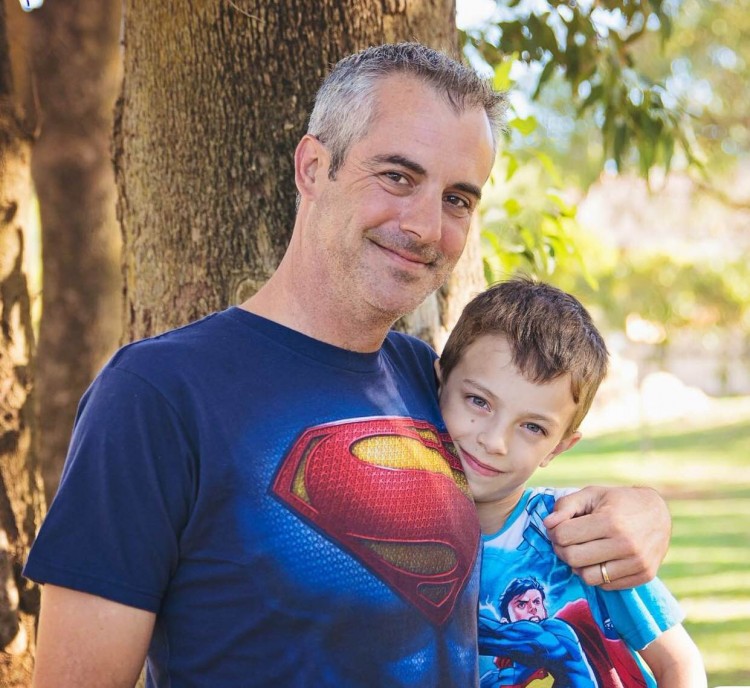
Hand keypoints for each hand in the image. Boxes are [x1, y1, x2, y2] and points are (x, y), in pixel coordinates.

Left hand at [543, 485, 670, 589]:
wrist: (659, 512)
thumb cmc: (619, 501)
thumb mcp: (591, 494)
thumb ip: (566, 506)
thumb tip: (547, 524)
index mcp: (610, 521)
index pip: (564, 536)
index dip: (555, 532)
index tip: (559, 528)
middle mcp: (626, 544)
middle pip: (573, 559)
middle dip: (562, 550)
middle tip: (566, 541)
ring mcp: (637, 563)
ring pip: (588, 577)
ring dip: (578, 566)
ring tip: (583, 551)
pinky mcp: (644, 576)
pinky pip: (606, 586)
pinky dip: (597, 574)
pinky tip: (600, 559)